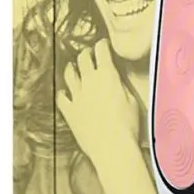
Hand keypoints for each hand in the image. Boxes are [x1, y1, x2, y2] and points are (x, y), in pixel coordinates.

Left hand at [56, 40, 142, 171]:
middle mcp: (89, 80)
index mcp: (107, 74)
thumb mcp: (132, 99)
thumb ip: (121, 84)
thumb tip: (116, 78)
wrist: (112, 147)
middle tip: (90, 55)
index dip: (102, 45)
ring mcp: (76, 95)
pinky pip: (61, 97)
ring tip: (74, 68)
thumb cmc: (128, 123)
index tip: (104, 45)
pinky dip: (63, 93)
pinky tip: (66, 93)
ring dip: (72, 68)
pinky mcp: (69, 111)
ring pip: (69, 74)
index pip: (101, 50)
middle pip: (83, 58)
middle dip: (86, 53)